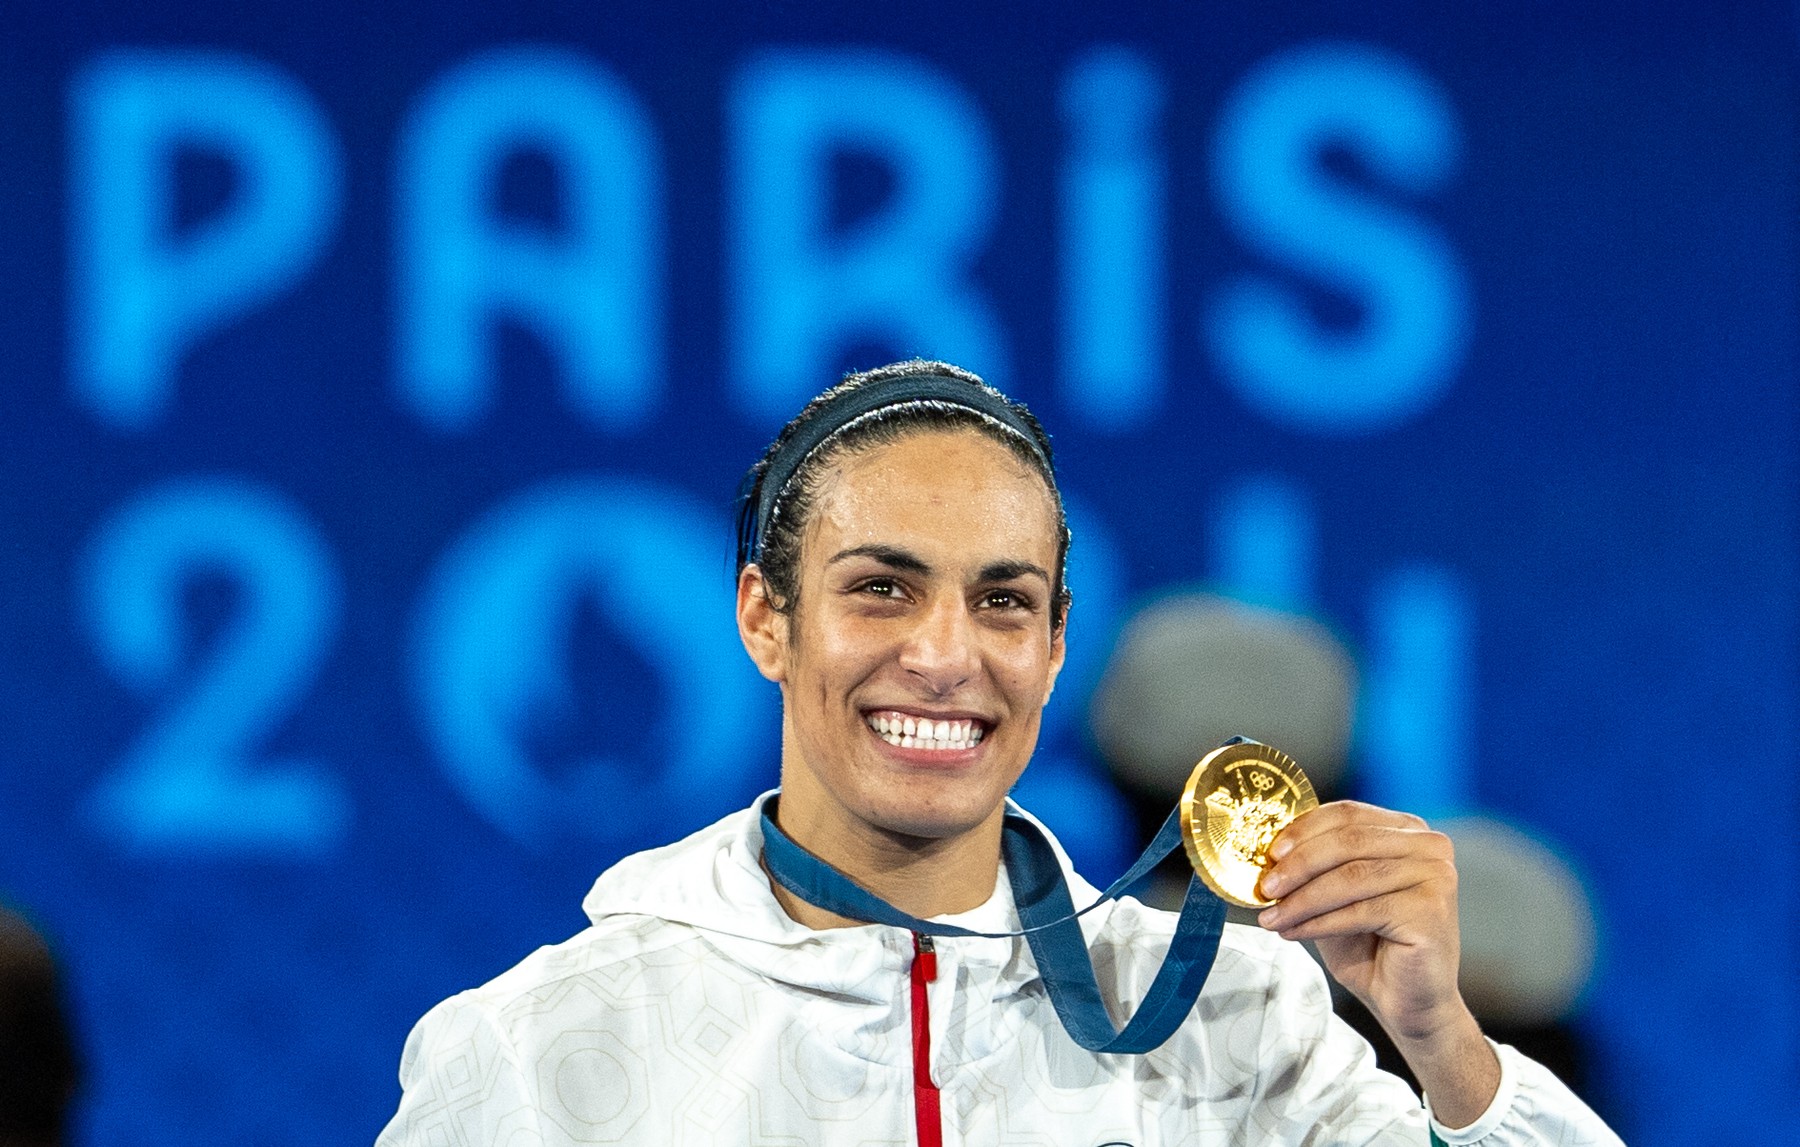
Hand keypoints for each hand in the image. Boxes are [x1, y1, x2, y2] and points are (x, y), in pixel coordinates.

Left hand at [1254, 801, 1498, 1125]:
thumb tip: (1268, 855)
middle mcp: (1430, 846)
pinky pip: (1361, 910)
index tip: (1269, 853)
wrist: (1410, 1003)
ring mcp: (1436, 876)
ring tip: (1271, 916)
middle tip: (1264, 887)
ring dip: (1302, 898)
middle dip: (1299, 864)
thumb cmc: (1372, 947)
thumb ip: (1315, 869)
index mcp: (1407, 830)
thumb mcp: (1335, 897)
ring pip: (1351, 877)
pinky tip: (1292, 932)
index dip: (1304, 830)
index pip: (1347, 814)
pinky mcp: (1432, 910)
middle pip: (1349, 841)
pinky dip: (1318, 922)